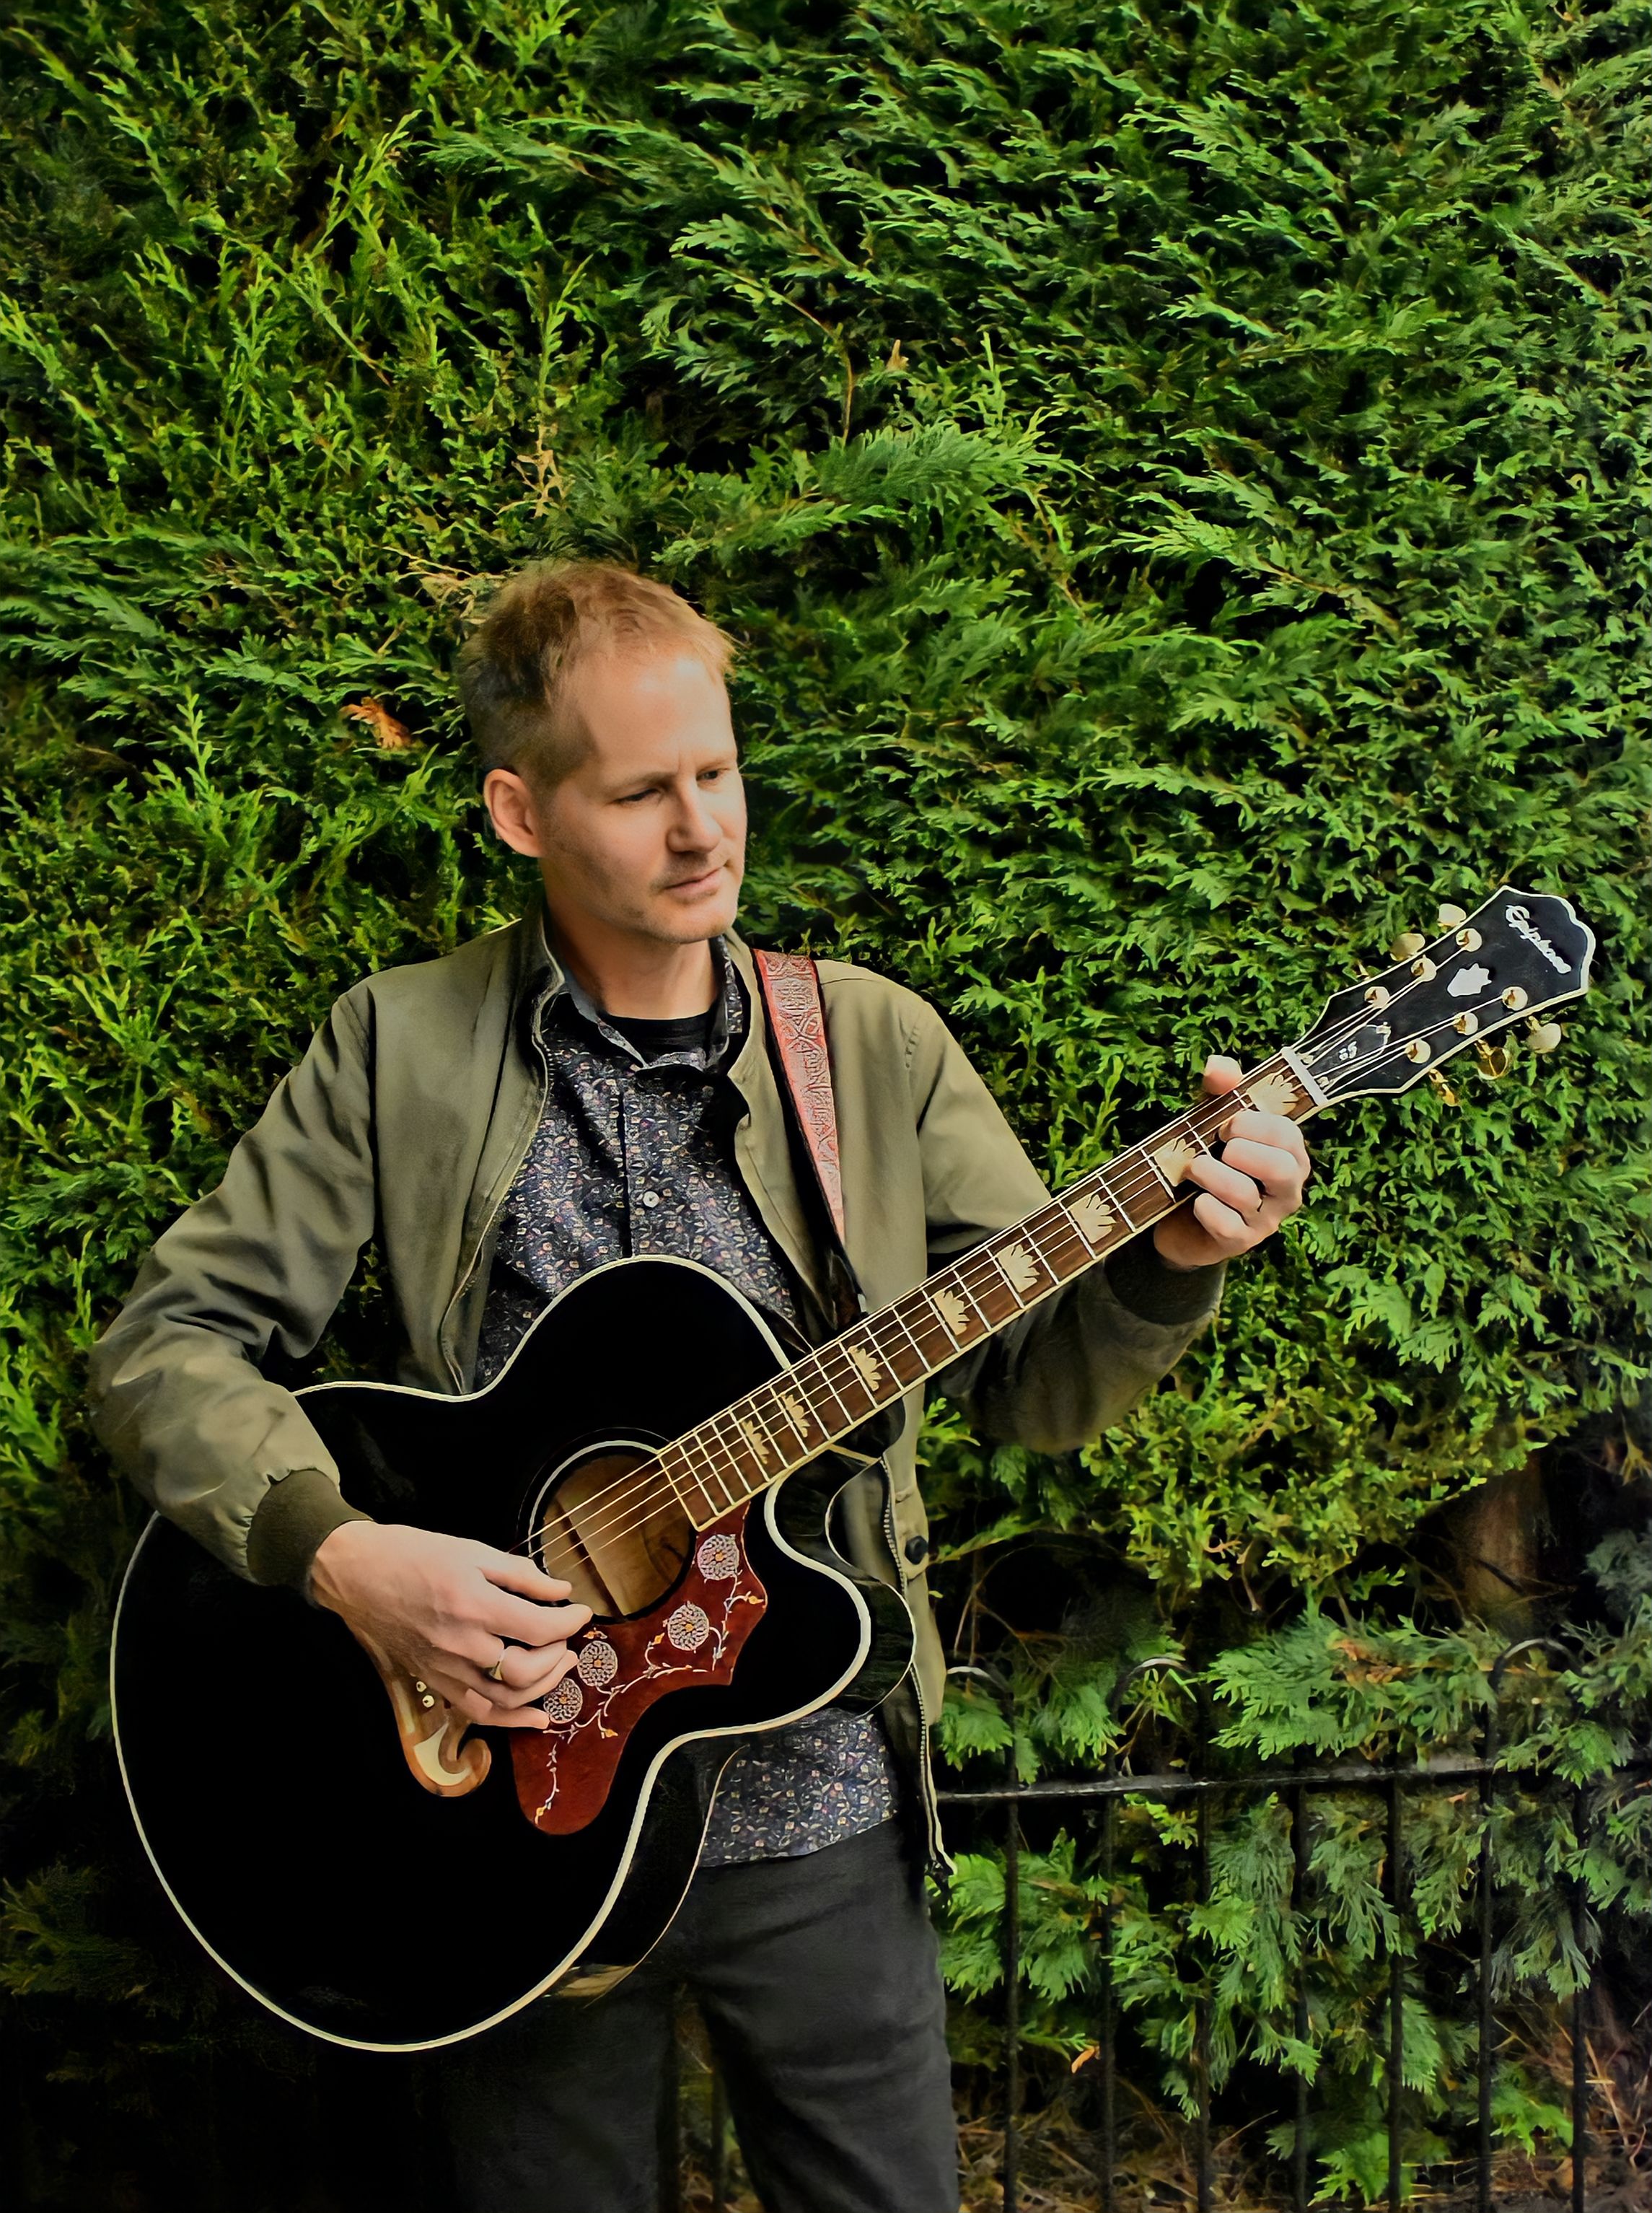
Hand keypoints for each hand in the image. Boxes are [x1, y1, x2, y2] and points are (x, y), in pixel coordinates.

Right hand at [310, 1521, 590, 1730]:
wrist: (357, 1575)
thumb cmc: (413, 1554)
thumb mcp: (471, 1550)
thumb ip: (520, 1575)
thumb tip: (561, 1589)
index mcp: (473, 1604)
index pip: (537, 1627)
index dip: (569, 1621)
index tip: (582, 1611)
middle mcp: (461, 1644)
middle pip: (525, 1670)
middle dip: (557, 1656)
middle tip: (568, 1638)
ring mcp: (445, 1668)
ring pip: (505, 1698)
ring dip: (542, 1688)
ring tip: (560, 1667)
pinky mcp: (434, 1681)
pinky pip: (477, 1711)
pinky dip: (510, 1720)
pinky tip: (537, 1718)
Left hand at [1152, 1054, 1310, 1272]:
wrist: (1180, 1219)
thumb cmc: (1208, 1160)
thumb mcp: (1213, 1120)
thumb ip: (1220, 1090)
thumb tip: (1220, 1067)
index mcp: (1289, 1155)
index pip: (1287, 1135)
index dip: (1253, 1124)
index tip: (1227, 1125)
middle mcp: (1287, 1190)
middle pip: (1280, 1168)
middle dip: (1241, 1151)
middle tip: (1218, 1149)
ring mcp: (1266, 1220)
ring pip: (1245, 1194)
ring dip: (1210, 1174)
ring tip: (1194, 1169)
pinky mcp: (1240, 1243)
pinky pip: (1225, 1223)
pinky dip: (1204, 1207)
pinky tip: (1196, 1202)